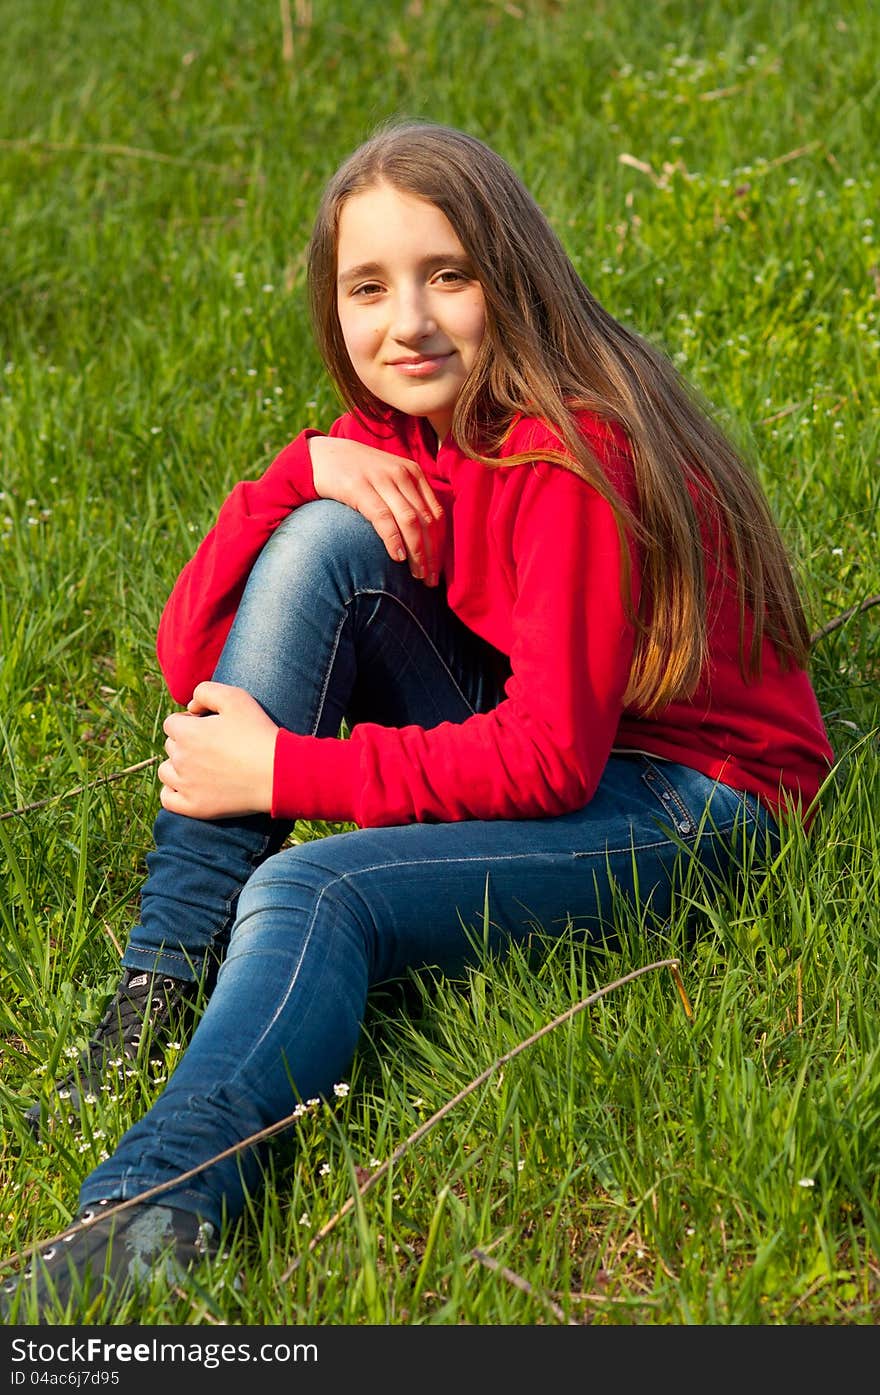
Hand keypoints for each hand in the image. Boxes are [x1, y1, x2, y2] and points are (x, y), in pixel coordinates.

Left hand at [158, 681, 276, 818]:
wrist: (278, 772)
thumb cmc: (258, 732)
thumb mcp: (235, 697)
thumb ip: (205, 692)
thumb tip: (190, 707)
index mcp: (186, 732)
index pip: (172, 723)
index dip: (191, 722)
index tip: (211, 727)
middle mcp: (180, 759)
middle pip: (171, 746)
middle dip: (187, 742)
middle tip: (215, 746)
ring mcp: (185, 785)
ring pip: (166, 771)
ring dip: (178, 766)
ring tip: (202, 766)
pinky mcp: (194, 807)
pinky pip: (168, 799)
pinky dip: (173, 791)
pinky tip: (189, 786)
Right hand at [310, 436, 445, 584]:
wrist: (322, 455)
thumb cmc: (359, 474)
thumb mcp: (389, 480)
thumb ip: (407, 500)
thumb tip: (425, 538)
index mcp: (414, 474)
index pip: (436, 514)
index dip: (440, 545)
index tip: (437, 570)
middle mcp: (402, 475)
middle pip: (426, 521)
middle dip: (431, 554)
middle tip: (430, 580)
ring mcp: (382, 480)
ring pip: (410, 521)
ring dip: (417, 552)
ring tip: (416, 575)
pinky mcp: (360, 488)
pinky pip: (383, 518)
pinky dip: (394, 539)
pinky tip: (398, 557)